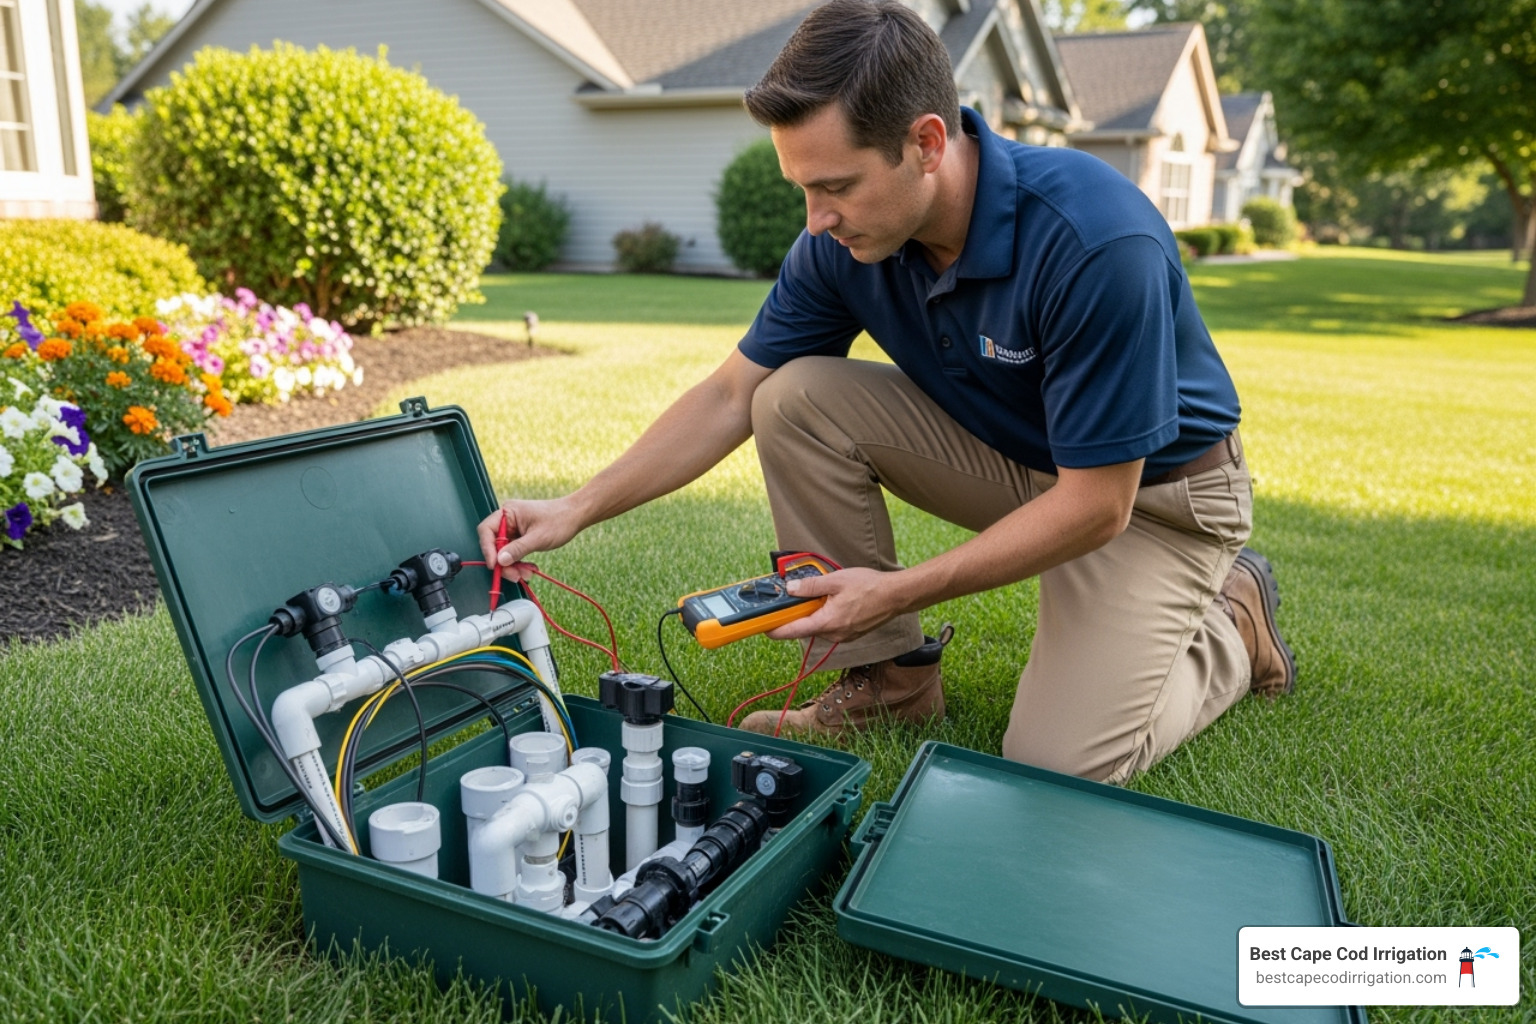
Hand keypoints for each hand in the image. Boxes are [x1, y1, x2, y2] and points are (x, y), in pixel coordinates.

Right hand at [476, 497, 582, 582]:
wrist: (575, 516)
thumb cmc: (559, 520)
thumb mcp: (538, 538)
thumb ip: (518, 549)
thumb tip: (500, 560)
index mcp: (507, 512)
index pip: (486, 530)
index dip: (487, 549)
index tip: (494, 565)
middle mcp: (507, 520)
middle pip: (494, 545)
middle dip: (504, 562)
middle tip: (514, 575)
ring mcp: (513, 529)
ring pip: (504, 552)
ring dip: (513, 566)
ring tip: (527, 574)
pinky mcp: (520, 538)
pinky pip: (513, 553)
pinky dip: (519, 563)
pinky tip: (530, 569)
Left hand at [765, 567, 900, 644]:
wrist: (896, 596)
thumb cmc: (870, 588)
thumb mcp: (835, 581)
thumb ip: (810, 587)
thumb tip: (791, 589)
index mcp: (827, 623)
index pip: (793, 631)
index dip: (775, 630)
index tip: (763, 627)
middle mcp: (833, 634)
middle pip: (805, 628)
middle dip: (797, 615)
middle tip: (793, 598)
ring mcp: (843, 636)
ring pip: (818, 627)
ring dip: (813, 614)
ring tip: (820, 595)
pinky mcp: (850, 634)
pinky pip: (830, 627)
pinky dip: (825, 616)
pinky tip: (833, 601)